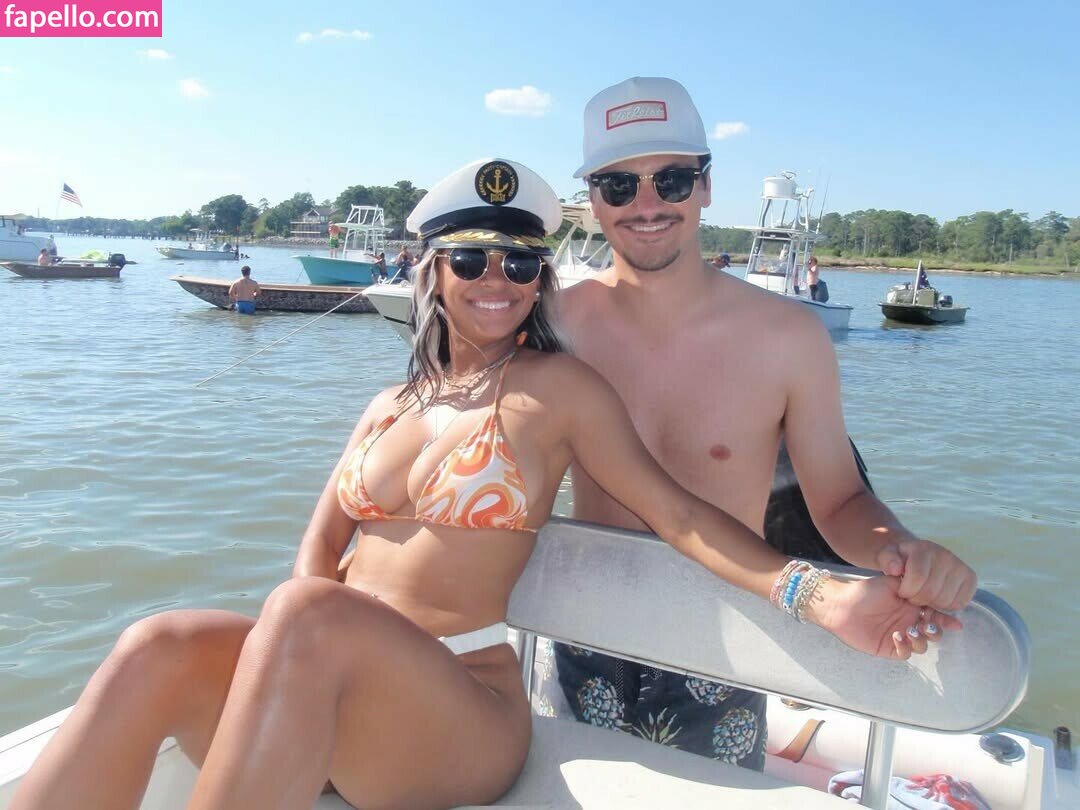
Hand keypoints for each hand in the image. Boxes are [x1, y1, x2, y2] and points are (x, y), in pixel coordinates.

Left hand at [809, 576, 962, 659]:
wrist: (842, 604)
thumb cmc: (866, 591)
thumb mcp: (892, 583)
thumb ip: (913, 586)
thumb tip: (932, 587)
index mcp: (913, 606)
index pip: (936, 615)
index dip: (946, 619)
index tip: (956, 622)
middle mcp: (910, 622)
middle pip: (933, 633)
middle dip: (935, 631)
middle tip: (928, 626)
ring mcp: (901, 636)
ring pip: (922, 645)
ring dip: (920, 639)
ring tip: (909, 630)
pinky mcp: (890, 648)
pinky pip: (905, 652)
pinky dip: (905, 646)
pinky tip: (896, 635)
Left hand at [875, 537, 976, 610]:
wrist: (917, 555)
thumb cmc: (899, 559)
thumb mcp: (886, 556)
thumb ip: (886, 560)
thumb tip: (896, 569)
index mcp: (923, 548)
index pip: (918, 577)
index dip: (907, 590)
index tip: (901, 590)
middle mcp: (945, 554)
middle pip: (932, 591)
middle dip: (918, 599)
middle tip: (912, 596)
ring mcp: (959, 565)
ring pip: (947, 599)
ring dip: (932, 604)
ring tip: (924, 596)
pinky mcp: (970, 577)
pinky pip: (961, 601)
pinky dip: (948, 606)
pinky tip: (937, 599)